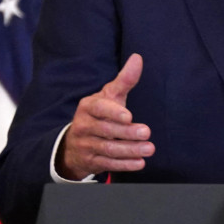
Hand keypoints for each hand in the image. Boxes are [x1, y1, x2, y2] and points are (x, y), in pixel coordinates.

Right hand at [58, 54, 152, 178]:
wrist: (74, 144)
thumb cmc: (99, 115)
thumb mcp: (109, 96)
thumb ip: (124, 80)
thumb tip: (137, 58)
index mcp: (88, 107)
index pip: (99, 108)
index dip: (113, 112)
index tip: (129, 116)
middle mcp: (83, 126)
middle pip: (106, 130)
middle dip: (127, 133)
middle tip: (146, 133)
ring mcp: (85, 145)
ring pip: (108, 149)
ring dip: (130, 150)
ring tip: (149, 149)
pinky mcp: (90, 161)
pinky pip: (108, 164)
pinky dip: (124, 164)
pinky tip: (139, 163)